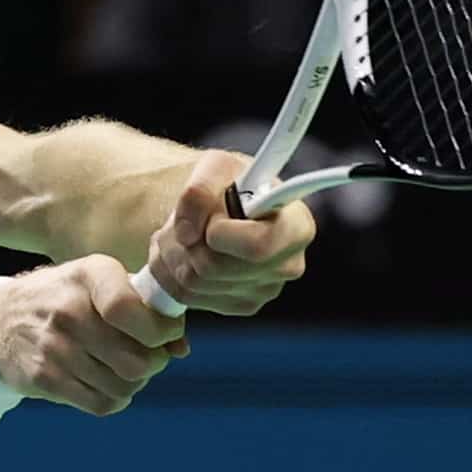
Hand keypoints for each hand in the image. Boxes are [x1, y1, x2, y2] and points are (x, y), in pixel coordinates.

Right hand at [0, 256, 188, 415]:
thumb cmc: (63, 298)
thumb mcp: (97, 283)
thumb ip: (143, 306)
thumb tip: (181, 347)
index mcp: (89, 275)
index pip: (130, 310)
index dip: (162, 329)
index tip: (168, 333)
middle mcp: (68, 310)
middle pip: (136, 359)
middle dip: (154, 363)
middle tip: (148, 355)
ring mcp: (54, 347)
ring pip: (123, 385)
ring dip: (134, 382)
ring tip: (124, 367)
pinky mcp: (44, 378)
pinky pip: (101, 403)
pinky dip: (114, 398)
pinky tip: (106, 382)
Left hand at [143, 151, 313, 315]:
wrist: (222, 207)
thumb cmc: (229, 184)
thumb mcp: (216, 166)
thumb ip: (200, 189)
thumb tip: (187, 233)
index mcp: (296, 226)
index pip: (257, 247)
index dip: (220, 235)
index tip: (211, 219)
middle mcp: (288, 264)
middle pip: (216, 268)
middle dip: (188, 242)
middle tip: (186, 223)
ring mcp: (266, 290)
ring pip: (195, 283)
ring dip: (175, 254)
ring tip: (184, 234)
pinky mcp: (241, 305)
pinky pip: (189, 297)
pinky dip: (174, 272)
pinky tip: (187, 252)